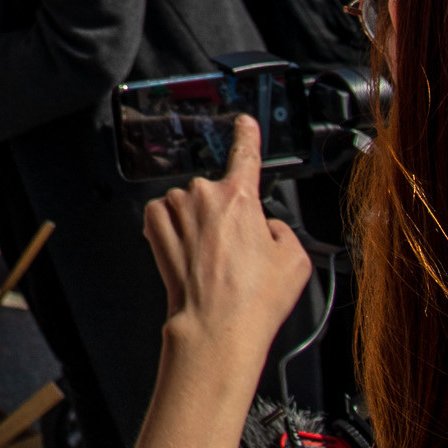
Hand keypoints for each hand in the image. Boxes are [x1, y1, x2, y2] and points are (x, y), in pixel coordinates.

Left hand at [130, 119, 313, 447]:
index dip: (247, 136)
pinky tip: (190, 257)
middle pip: (218, 195)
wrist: (216, 325)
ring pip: (190, 206)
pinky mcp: (153, 224)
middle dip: (226, 217)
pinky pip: (166, 216)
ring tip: (213, 263)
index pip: (246, 155)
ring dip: (198, 225)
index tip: (243, 122)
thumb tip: (266, 227)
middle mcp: (204, 194)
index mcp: (241, 196)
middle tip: (236, 255)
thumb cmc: (255, 298)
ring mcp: (176, 208)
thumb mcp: (294, 259)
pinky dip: (175, 230)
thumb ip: (281, 229)